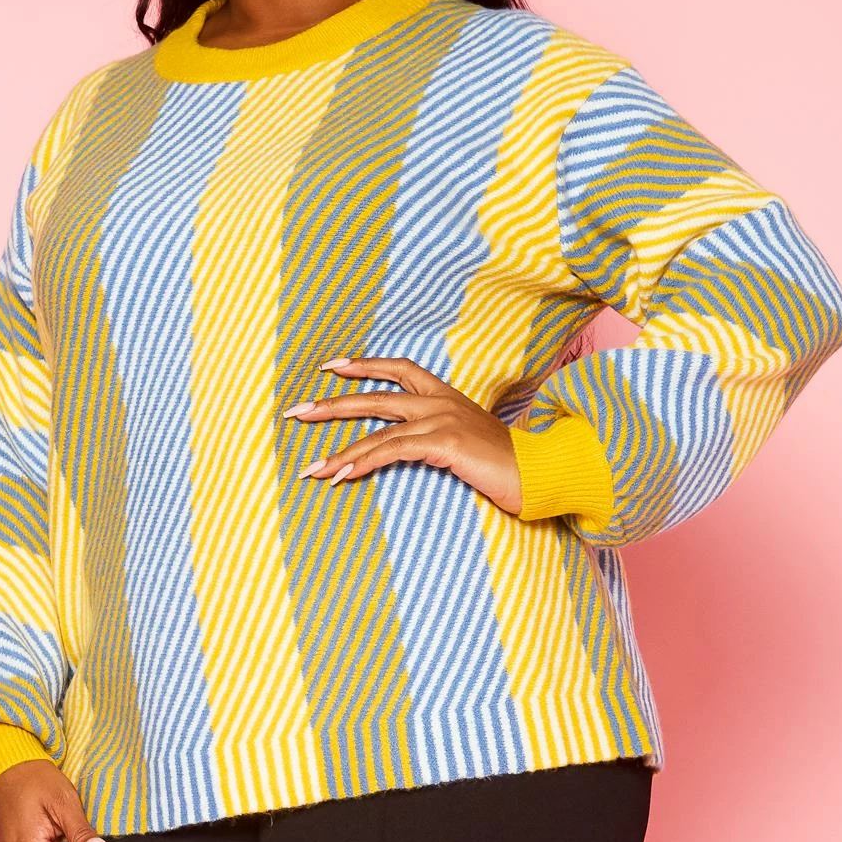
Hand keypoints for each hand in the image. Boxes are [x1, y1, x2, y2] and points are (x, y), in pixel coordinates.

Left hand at [285, 355, 522, 514]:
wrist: (544, 474)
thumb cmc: (508, 466)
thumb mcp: (469, 443)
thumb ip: (440, 437)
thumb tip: (409, 446)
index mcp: (447, 396)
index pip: (399, 369)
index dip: (364, 365)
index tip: (331, 367)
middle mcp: (441, 401)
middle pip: (375, 397)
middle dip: (332, 405)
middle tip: (297, 413)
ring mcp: (443, 419)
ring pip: (378, 431)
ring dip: (340, 452)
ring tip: (310, 469)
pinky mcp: (445, 442)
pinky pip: (392, 450)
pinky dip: (363, 463)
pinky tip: (340, 476)